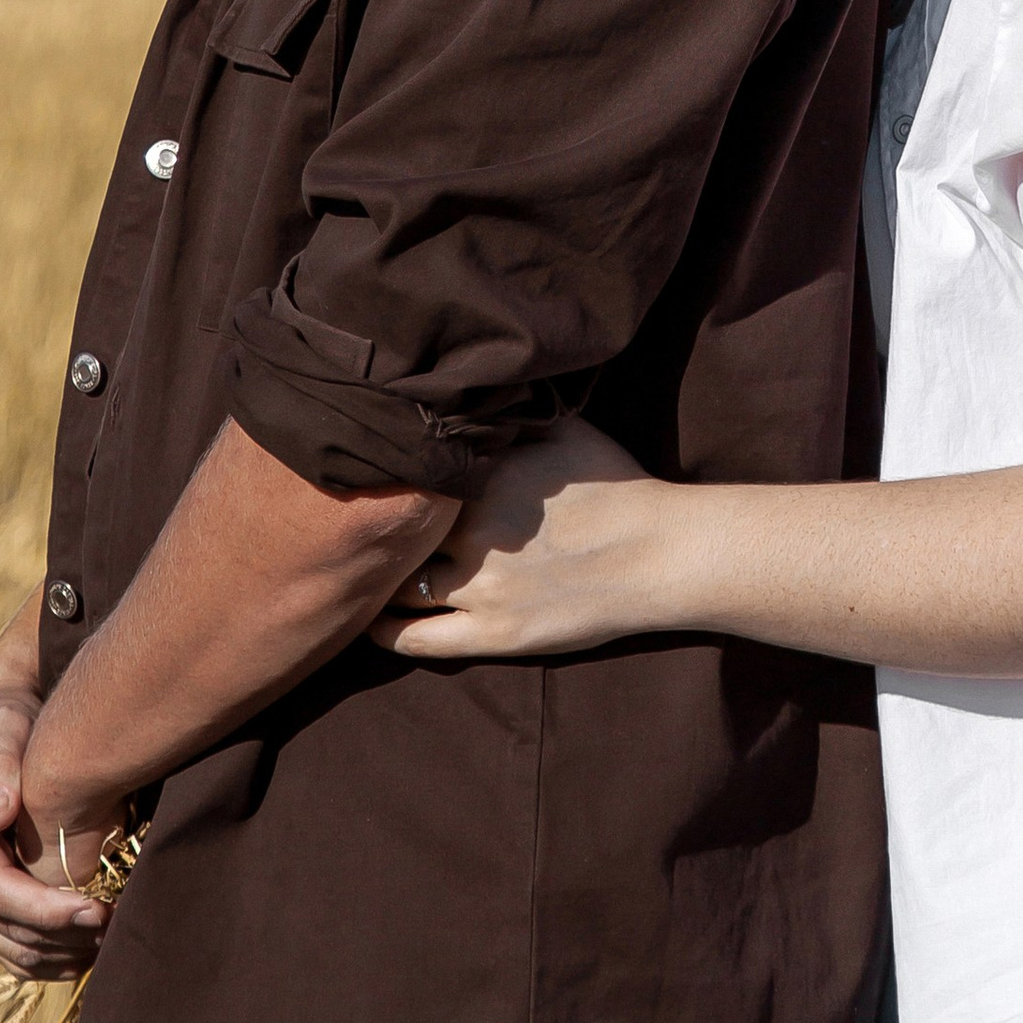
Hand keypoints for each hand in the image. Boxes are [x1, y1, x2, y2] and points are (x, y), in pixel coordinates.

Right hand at [0, 599, 109, 982]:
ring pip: (9, 948)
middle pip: (4, 928)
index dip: (46, 911)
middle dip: (61, 936)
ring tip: (111, 938)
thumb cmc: (5, 720)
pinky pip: (11, 949)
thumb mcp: (0, 726)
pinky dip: (49, 957)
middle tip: (118, 927)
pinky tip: (87, 948)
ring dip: (59, 953)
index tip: (97, 911)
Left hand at [373, 418, 661, 661]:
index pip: (407, 473)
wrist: (663, 554)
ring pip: (399, 583)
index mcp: (485, 473)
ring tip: (364, 573)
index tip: (372, 480)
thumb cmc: (619, 487)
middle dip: (378, 528)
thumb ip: (512, 412)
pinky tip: (370, 620)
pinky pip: (417, 637)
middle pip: (398, 529)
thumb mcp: (564, 429)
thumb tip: (472, 384)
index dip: (388, 478)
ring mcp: (482, 585)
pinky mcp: (495, 633)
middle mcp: (474, 528)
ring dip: (380, 577)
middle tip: (359, 530)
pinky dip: (385, 630)